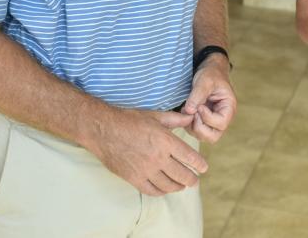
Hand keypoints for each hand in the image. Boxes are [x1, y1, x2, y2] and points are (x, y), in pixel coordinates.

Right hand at [86, 107, 207, 195]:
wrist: (103, 130)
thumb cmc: (129, 120)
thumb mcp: (154, 115)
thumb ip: (175, 119)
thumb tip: (190, 117)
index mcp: (165, 140)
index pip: (189, 157)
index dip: (199, 164)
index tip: (204, 168)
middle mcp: (158, 157)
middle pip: (182, 174)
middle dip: (191, 179)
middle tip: (195, 180)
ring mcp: (145, 170)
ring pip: (168, 185)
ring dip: (178, 186)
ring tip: (182, 185)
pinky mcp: (133, 178)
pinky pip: (152, 190)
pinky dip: (161, 192)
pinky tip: (165, 189)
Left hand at [182, 55, 236, 142]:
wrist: (209, 72)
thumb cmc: (211, 75)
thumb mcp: (205, 81)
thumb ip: (197, 95)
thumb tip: (189, 111)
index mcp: (229, 108)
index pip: (220, 123)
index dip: (207, 117)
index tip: (199, 105)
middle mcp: (223, 118)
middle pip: (213, 136)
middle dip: (199, 127)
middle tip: (193, 112)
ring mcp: (214, 122)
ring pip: (204, 137)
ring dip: (192, 126)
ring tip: (188, 110)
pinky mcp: (205, 122)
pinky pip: (196, 132)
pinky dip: (189, 125)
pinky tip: (187, 111)